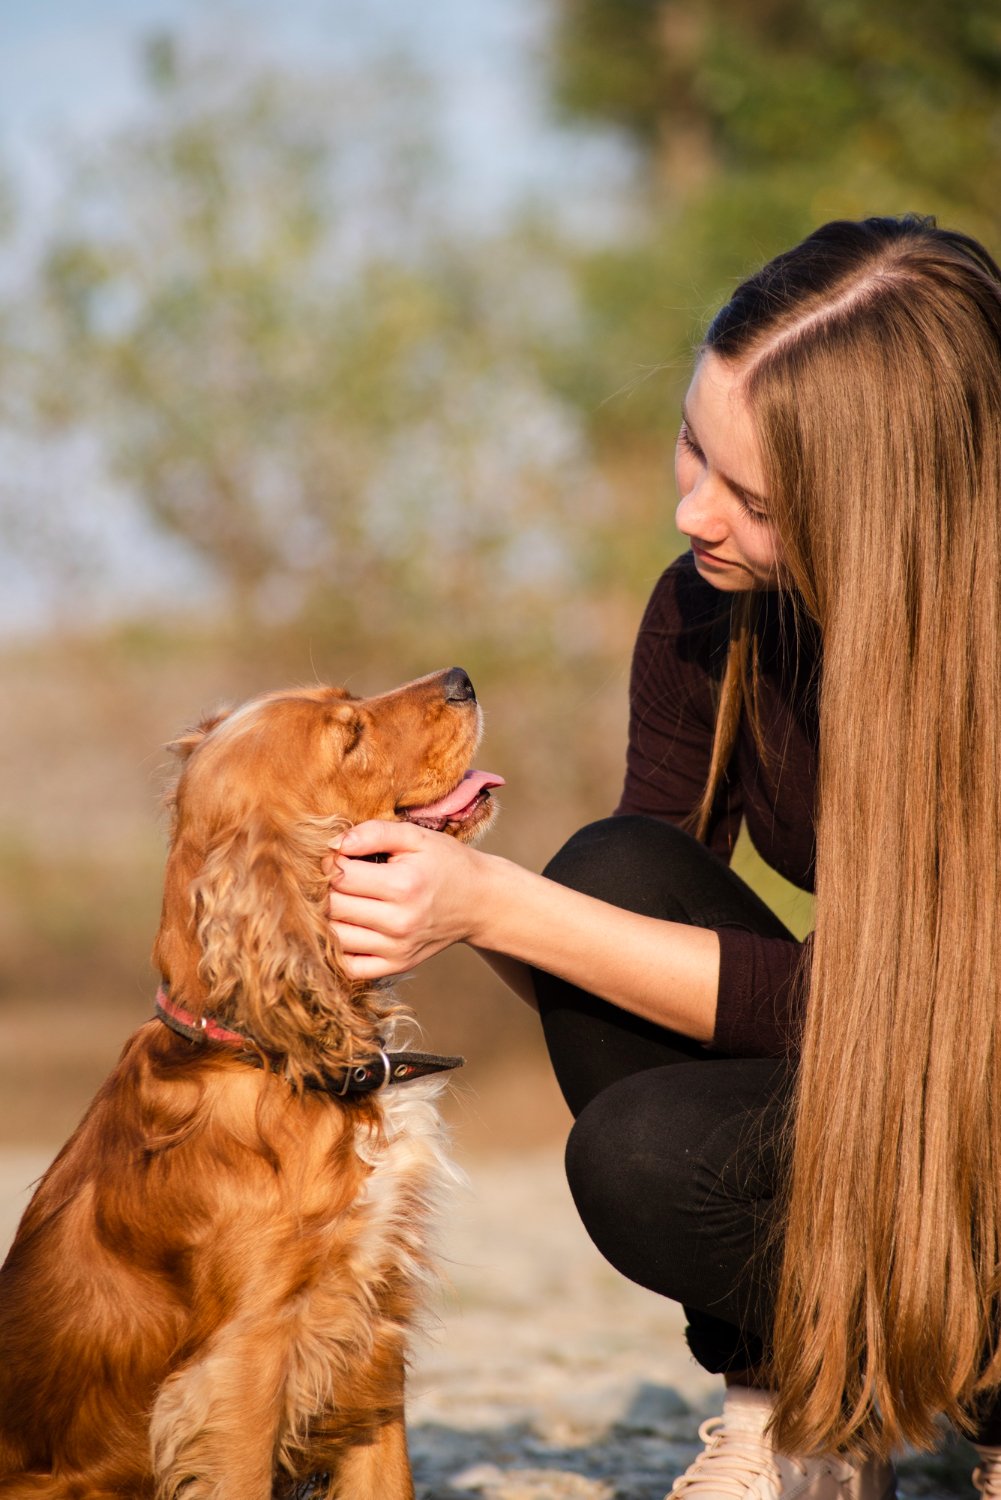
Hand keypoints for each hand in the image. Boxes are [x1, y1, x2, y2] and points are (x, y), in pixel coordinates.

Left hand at [325, 820, 485, 981]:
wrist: (479, 902)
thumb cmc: (445, 864)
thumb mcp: (416, 837)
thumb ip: (374, 833)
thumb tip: (334, 844)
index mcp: (404, 886)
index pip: (341, 877)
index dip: (331, 862)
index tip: (340, 856)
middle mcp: (399, 923)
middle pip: (333, 908)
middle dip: (326, 889)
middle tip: (338, 877)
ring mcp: (397, 949)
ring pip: (335, 937)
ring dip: (329, 917)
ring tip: (343, 899)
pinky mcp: (397, 966)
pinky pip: (350, 967)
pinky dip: (339, 949)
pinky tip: (348, 927)